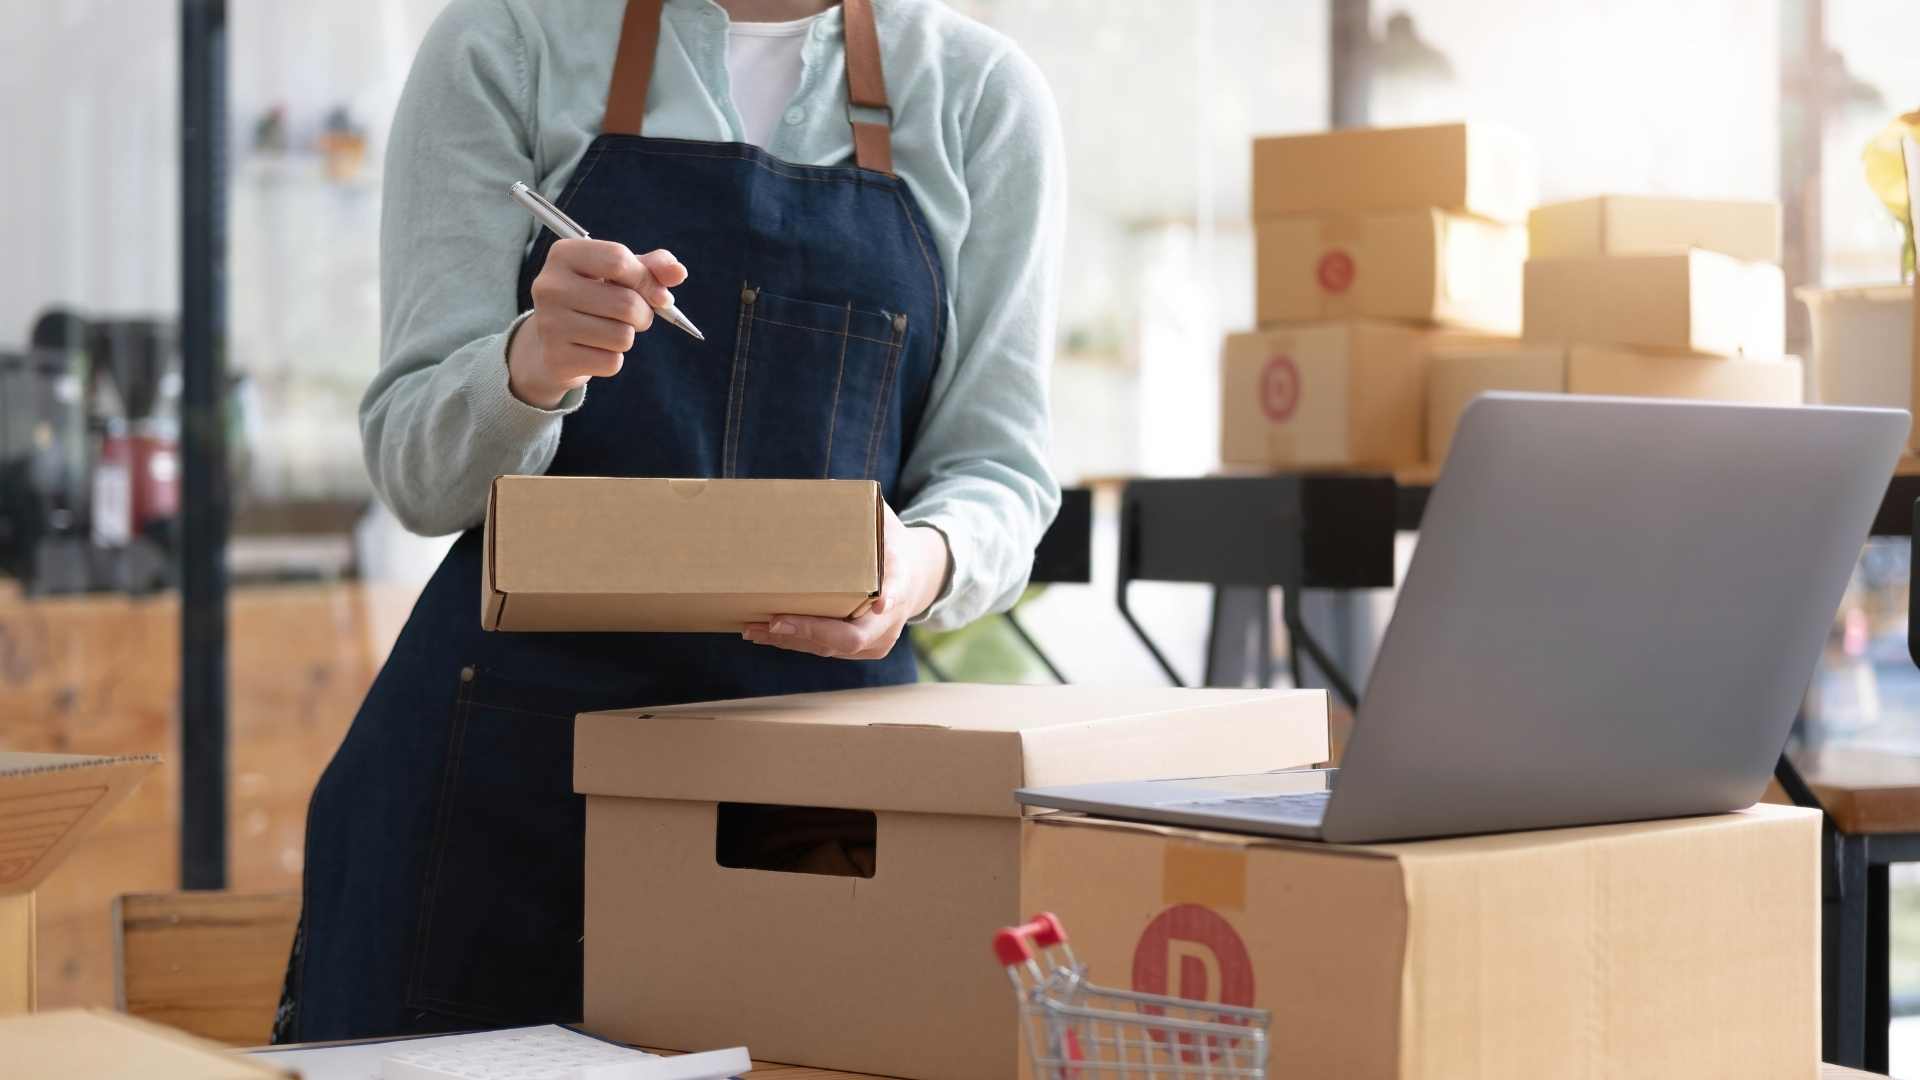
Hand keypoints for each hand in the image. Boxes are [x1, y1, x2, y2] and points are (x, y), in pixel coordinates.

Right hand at [507, 239, 688, 407]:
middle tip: (632, 316)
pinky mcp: (556, 358)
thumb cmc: (595, 299)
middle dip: (643, 314)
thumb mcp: (620, 275)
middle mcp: (549, 286)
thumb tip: (678, 272)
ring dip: (627, 337)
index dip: (647, 279)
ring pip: (623, 336)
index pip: (618, 259)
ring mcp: (549, 323)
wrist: (553, 344)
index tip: (658, 294)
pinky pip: (611, 362)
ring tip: (608, 331)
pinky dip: (613, 359)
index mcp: (563, 254)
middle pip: (627, 303)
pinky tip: (594, 350)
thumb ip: (652, 268)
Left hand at [743, 504, 949, 659]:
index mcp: (902, 578)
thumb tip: (828, 487)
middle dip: (811, 631)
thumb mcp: (884, 522)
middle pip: (853, 636)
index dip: (890, 597)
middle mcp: (891, 618)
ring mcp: (878, 640)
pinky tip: (765, 634)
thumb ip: (863, 509)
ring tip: (754, 628)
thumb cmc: (891, 545)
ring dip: (791, 640)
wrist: (917, 578)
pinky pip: (826, 651)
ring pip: (832, 648)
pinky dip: (794, 643)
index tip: (880, 601)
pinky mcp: (862, 650)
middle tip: (775, 621)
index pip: (898, 589)